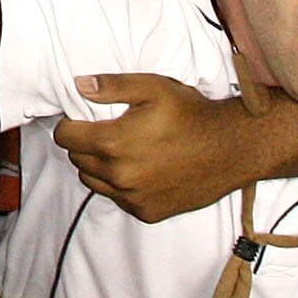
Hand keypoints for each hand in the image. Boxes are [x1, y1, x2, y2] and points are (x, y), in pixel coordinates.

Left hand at [53, 74, 265, 222]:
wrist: (231, 149)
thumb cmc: (192, 115)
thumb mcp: (152, 88)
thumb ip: (111, 86)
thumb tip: (79, 85)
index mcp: (113, 142)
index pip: (66, 138)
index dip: (69, 125)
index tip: (79, 120)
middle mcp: (119, 175)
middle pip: (77, 160)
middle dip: (83, 145)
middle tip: (103, 132)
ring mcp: (133, 197)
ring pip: (94, 182)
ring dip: (98, 167)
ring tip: (120, 150)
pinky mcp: (147, 212)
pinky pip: (118, 199)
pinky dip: (120, 186)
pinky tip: (139, 169)